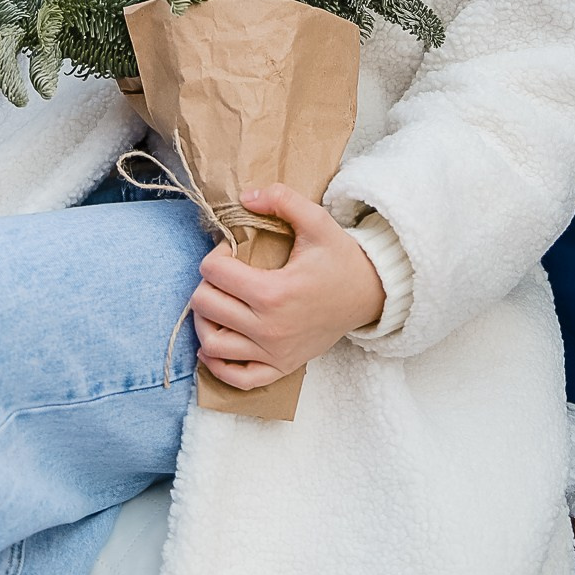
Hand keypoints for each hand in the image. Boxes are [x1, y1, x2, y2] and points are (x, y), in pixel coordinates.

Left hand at [187, 183, 385, 391]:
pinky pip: (236, 377)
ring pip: (212, 344)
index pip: (213, 273)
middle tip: (226, 275)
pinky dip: (218, 364)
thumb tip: (245, 197)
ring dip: (206, 321)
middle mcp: (269, 328)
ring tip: (219, 303)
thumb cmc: (340, 258)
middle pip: (205, 306)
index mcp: (273, 292)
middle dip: (208, 284)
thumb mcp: (317, 221)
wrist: (369, 295)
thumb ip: (282, 200)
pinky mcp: (280, 368)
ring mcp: (273, 352)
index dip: (216, 255)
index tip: (232, 252)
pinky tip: (217, 343)